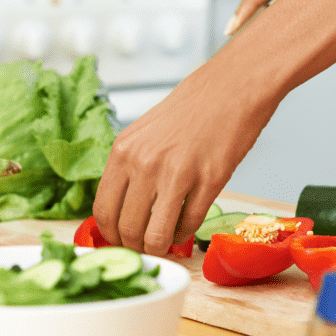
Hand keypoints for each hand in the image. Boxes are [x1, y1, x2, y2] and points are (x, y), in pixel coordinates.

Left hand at [94, 0, 335, 255]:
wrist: (232, 87)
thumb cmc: (189, 111)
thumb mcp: (143, 135)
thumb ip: (129, 170)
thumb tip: (121, 213)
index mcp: (123, 152)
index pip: (103, 211)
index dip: (112, 235)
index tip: (121, 241)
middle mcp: (145, 164)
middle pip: (128, 229)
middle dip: (136, 247)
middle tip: (146, 248)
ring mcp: (178, 174)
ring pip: (157, 235)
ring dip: (160, 247)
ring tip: (166, 243)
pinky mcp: (210, 181)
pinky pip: (189, 225)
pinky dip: (185, 233)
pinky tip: (186, 226)